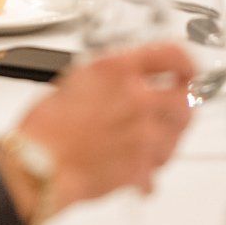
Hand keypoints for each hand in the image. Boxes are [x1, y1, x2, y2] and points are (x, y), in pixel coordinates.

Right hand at [0, 43, 193, 221]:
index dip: (185, 62)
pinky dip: (149, 169)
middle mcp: (138, 98)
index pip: (172, 54)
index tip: (187, 69)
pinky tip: (136, 166)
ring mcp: (144, 135)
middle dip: (183, 104)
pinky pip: (158, 169)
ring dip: (166, 138)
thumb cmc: (47, 126)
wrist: (38, 164)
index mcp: (119, 69)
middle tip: (176, 107)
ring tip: (146, 140)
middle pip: (186, 99)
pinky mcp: (142, 167)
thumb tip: (134, 80)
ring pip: (177, 137)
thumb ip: (114, 76)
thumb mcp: (79, 78)